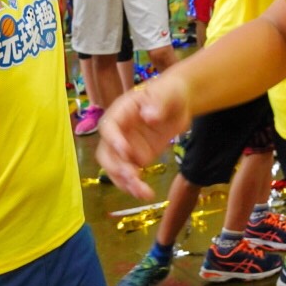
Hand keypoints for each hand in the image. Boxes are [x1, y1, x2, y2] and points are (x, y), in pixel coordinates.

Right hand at [96, 76, 190, 199]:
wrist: (178, 102)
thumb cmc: (169, 92)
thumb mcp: (167, 93)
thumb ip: (158, 104)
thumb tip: (149, 116)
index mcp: (120, 112)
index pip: (109, 127)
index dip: (113, 140)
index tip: (126, 151)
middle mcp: (118, 132)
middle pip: (106, 153)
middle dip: (117, 167)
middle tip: (133, 176)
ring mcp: (126, 147)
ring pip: (116, 169)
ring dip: (125, 182)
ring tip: (142, 192)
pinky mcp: (136, 158)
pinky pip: (130, 175)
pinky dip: (135, 186)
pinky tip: (145, 194)